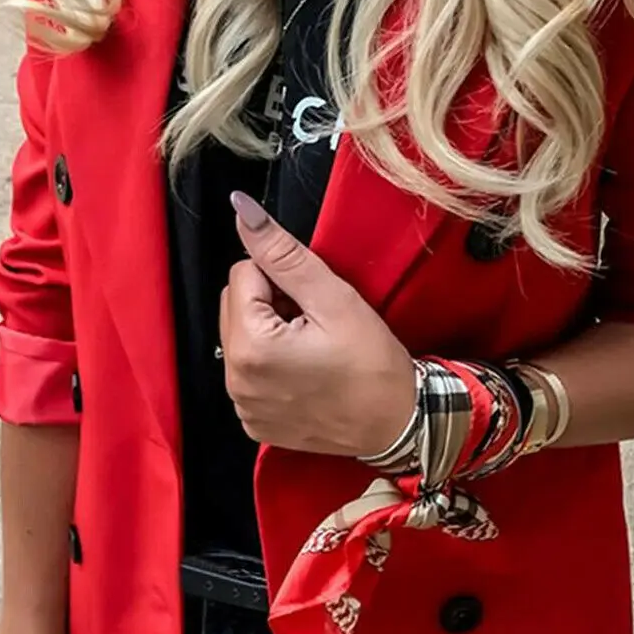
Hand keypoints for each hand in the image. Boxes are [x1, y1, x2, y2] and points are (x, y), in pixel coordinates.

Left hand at [219, 192, 416, 456]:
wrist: (398, 424)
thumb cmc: (373, 365)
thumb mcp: (334, 298)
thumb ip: (283, 253)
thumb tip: (242, 210)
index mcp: (250, 348)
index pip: (243, 273)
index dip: (282, 278)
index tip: (312, 302)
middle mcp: (236, 382)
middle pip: (235, 305)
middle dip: (270, 303)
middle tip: (314, 322)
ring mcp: (243, 406)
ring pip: (241, 337)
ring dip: (269, 332)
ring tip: (312, 347)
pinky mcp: (254, 423)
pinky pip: (249, 374)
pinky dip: (271, 365)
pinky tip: (305, 372)